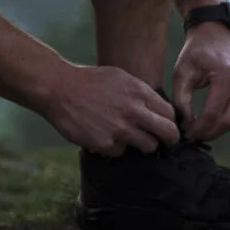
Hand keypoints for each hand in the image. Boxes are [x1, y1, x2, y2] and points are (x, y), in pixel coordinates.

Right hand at [40, 63, 179, 154]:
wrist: (59, 89)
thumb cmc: (90, 81)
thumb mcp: (120, 78)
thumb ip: (140, 93)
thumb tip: (157, 108)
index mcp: (139, 92)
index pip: (170, 113)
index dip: (169, 121)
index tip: (165, 126)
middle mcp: (134, 111)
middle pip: (168, 133)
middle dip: (169, 139)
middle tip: (164, 142)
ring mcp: (120, 129)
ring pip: (148, 147)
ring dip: (141, 144)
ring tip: (127, 135)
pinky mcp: (106, 144)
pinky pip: (121, 151)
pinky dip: (114, 146)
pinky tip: (103, 134)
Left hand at [171, 24, 229, 140]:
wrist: (217, 32)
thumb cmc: (196, 51)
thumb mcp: (182, 71)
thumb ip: (181, 99)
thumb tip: (186, 124)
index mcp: (227, 75)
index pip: (212, 113)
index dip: (198, 128)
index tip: (186, 134)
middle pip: (228, 121)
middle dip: (208, 133)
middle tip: (192, 136)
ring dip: (216, 128)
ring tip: (198, 128)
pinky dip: (224, 117)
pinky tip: (210, 118)